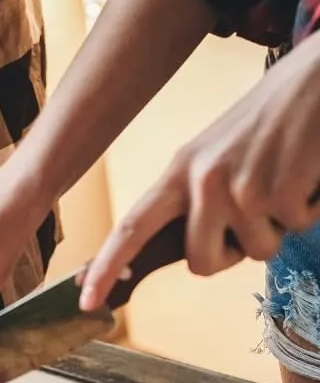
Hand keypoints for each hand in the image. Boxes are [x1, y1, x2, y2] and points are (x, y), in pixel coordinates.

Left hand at [80, 34, 319, 310]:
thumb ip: (194, 198)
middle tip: (252, 215)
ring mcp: (238, 189)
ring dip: (276, 227)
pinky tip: (305, 175)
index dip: (106, 268)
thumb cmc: (268, 120)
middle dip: (229, 254)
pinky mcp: (278, 193)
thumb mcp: (214, 154)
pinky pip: (295, 228)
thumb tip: (190, 250)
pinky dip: (308, 209)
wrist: (317, 81)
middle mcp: (201, 181)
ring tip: (282, 181)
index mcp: (178, 171)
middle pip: (200, 262)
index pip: (130, 228)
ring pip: (255, 251)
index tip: (87, 301)